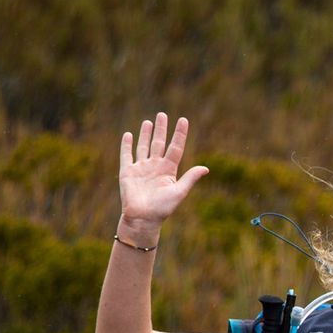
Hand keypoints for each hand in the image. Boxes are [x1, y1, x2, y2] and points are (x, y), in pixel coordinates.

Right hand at [117, 111, 209, 233]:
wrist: (143, 219)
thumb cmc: (162, 208)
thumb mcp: (179, 192)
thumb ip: (190, 178)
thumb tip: (206, 168)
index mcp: (168, 170)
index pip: (176, 148)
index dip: (180, 134)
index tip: (183, 120)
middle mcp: (155, 166)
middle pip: (159, 143)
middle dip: (161, 129)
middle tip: (162, 114)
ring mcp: (141, 168)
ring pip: (144, 146)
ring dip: (145, 134)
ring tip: (148, 122)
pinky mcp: (127, 171)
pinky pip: (126, 155)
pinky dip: (126, 145)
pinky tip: (128, 135)